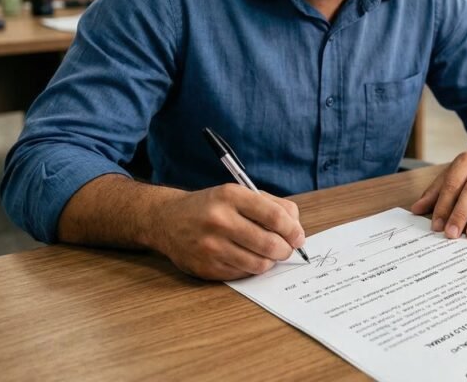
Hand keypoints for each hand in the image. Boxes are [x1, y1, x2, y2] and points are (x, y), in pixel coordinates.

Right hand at [148, 184, 305, 279]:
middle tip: (286, 249)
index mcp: (230, 195)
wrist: (167, 220)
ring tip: (268, 254)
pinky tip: (247, 258)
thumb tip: (296, 228)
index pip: (274, 216)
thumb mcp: (239, 193)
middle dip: (285, 249)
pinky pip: (242, 274)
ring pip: (258, 264)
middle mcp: (219, 220)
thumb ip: (272, 206)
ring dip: (270, 261)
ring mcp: (210, 246)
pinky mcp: (206, 267)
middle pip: (269, 243)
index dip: (293, 230)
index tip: (298, 236)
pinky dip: (251, 268)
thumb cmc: (211, 206)